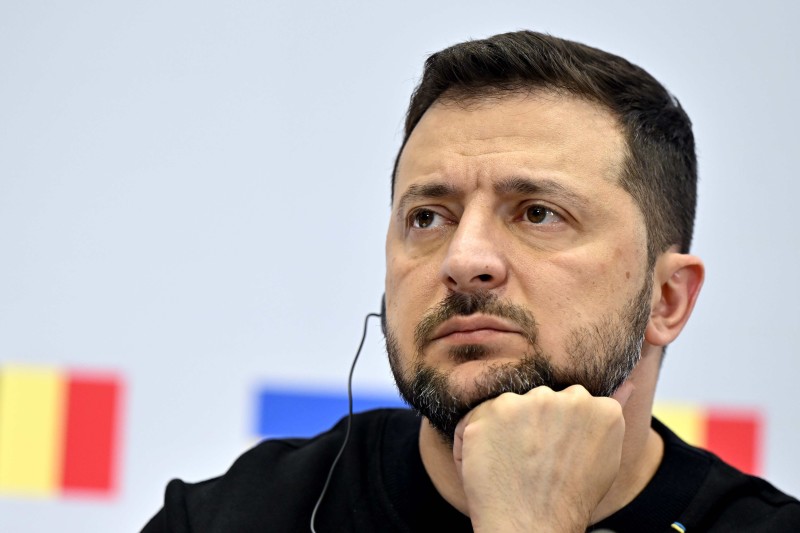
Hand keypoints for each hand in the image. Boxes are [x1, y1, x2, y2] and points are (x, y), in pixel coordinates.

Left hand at [452, 383, 631, 532]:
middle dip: (532, 424)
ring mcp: (528, 401)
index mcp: (600, 408)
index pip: (571, 401)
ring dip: (504, 430)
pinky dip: (476, 439)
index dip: (558, 429)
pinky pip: (476, 417)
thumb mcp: (605, 458)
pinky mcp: (491, 410)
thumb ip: (608, 415)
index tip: (555, 454)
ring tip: (511, 465)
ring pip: (509, 406)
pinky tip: (489, 464)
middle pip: (541, 400)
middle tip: (532, 462)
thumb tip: (628, 385)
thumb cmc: (569, 499)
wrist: (532, 527)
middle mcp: (566, 398)